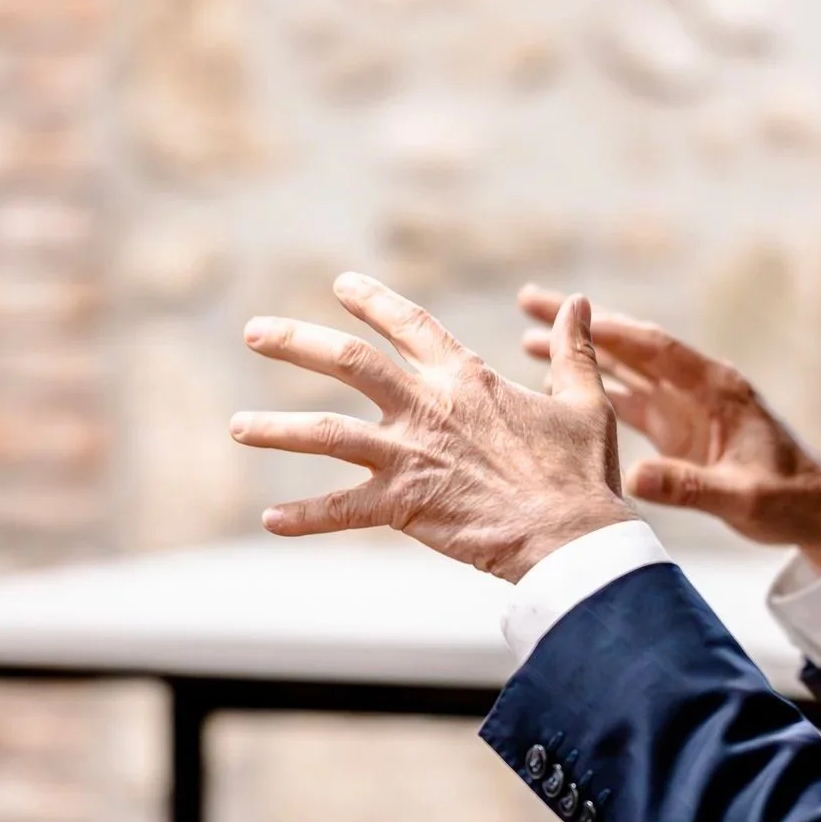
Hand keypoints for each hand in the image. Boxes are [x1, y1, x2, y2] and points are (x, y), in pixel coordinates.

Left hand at [230, 273, 636, 582]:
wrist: (572, 536)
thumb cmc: (581, 473)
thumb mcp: (584, 402)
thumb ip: (572, 350)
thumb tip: (580, 303)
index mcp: (466, 378)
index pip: (410, 324)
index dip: (374, 301)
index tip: (341, 285)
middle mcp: (427, 407)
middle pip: (348, 362)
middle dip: (295, 341)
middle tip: (253, 331)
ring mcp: (410, 455)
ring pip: (327, 434)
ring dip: (278, 429)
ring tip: (237, 427)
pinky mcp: (404, 504)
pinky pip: (342, 510)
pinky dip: (305, 516)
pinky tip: (270, 519)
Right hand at [517, 285, 820, 572]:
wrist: (817, 514)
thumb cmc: (788, 502)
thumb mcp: (741, 498)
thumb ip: (689, 487)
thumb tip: (632, 477)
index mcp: (717, 389)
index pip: (655, 349)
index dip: (609, 330)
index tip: (565, 313)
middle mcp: (697, 388)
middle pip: (630, 346)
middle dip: (581, 325)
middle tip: (528, 299)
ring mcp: (686, 407)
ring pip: (624, 370)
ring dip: (580, 354)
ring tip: (526, 336)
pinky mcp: (678, 429)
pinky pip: (628, 400)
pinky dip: (594, 390)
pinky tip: (560, 385)